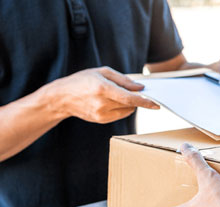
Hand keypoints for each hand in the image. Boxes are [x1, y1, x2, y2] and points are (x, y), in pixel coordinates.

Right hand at [44, 66, 158, 123]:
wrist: (62, 98)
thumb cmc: (82, 80)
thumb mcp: (102, 72)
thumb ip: (123, 79)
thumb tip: (140, 88)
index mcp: (103, 88)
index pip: (129, 98)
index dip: (145, 102)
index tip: (156, 104)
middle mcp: (102, 103)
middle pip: (130, 105)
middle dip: (137, 99)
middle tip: (137, 92)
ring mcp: (101, 114)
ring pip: (126, 111)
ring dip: (129, 104)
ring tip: (117, 94)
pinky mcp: (101, 120)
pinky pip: (119, 115)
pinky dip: (121, 108)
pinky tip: (112, 101)